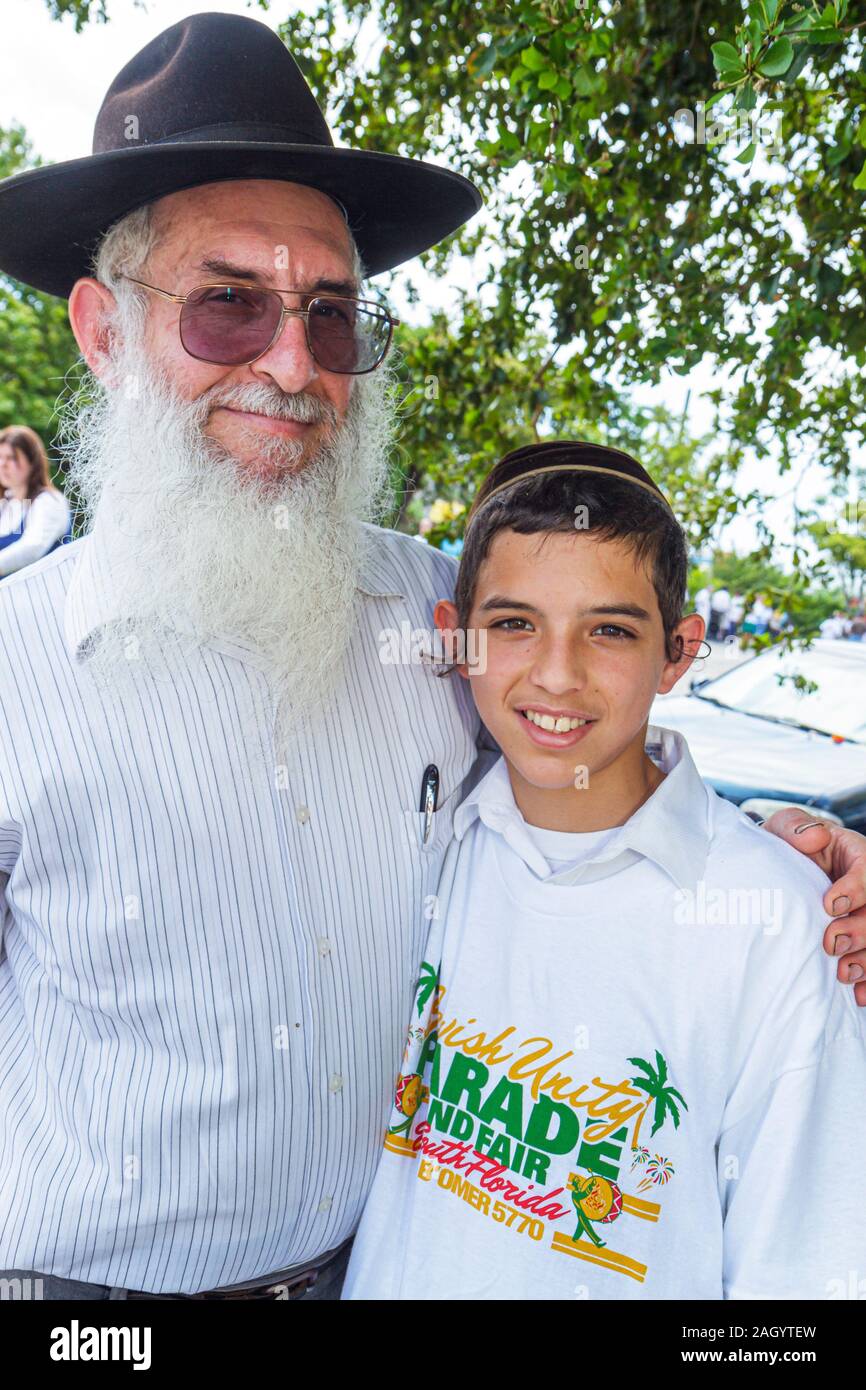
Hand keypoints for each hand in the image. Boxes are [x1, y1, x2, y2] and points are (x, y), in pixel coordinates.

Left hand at [762, 806, 865, 1005]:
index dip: (855, 889)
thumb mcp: (787, 829)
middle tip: (831, 943)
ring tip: (843, 973)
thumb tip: (815, 838)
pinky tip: (858, 996)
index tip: (829, 904)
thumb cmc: (789, 848)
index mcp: (859, 856)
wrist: (784, 869)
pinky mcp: (862, 943)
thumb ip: (796, 828)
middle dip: (860, 931)